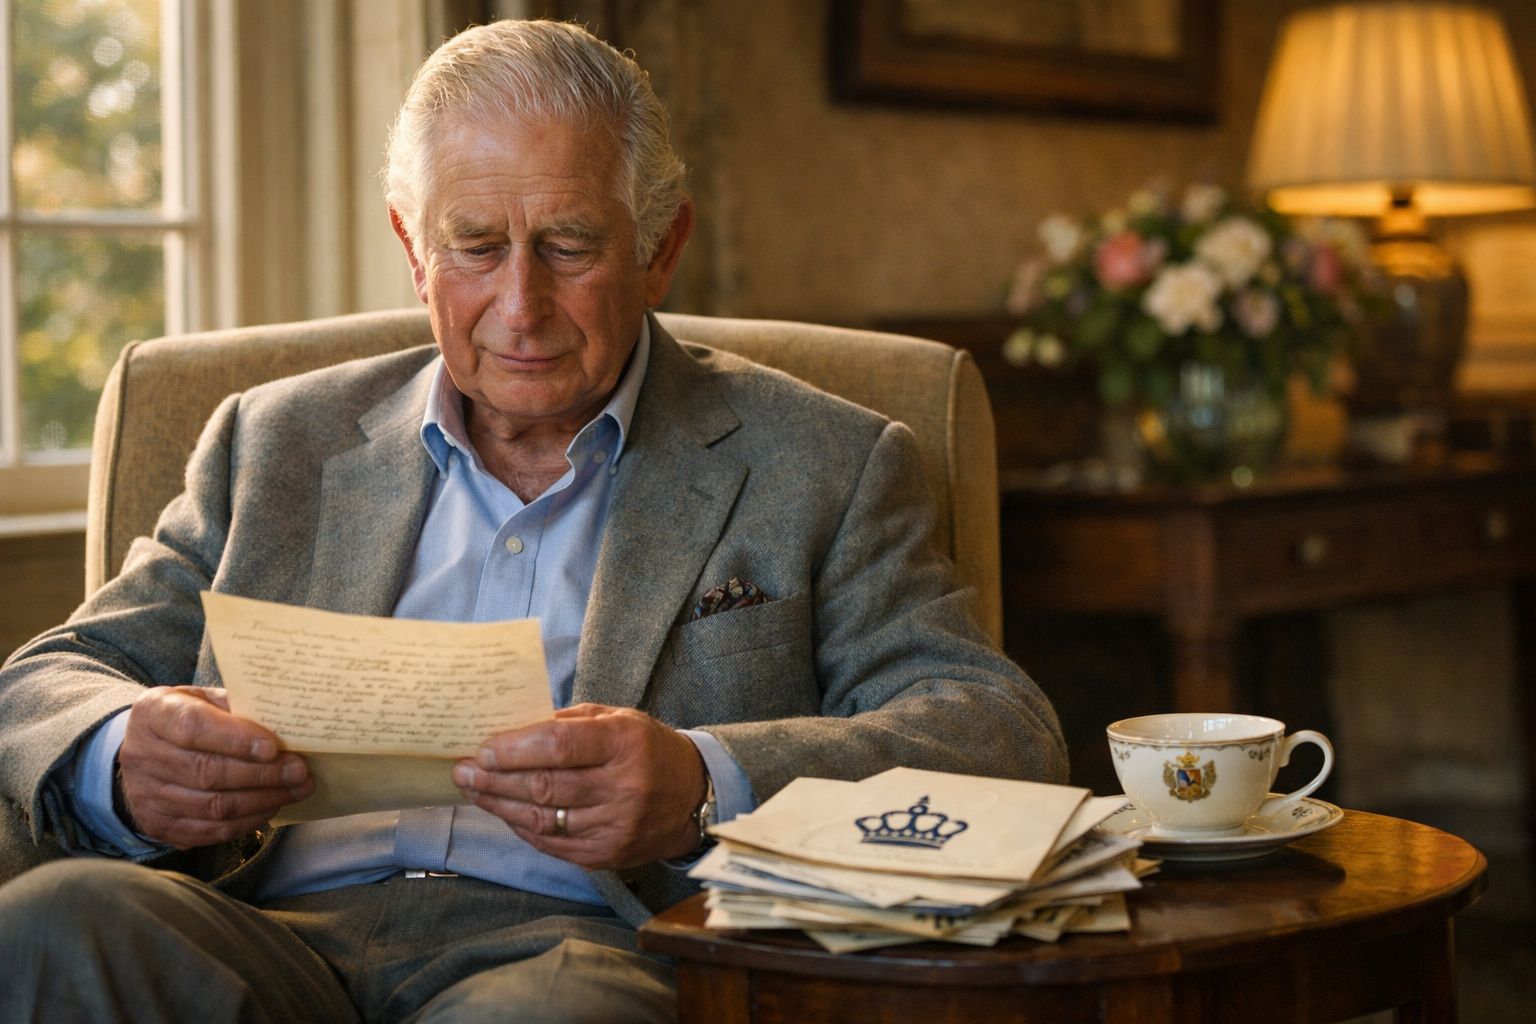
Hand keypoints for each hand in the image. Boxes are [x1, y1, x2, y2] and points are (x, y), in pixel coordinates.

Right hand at [117, 686, 311, 848]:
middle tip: (299, 772)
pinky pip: (209, 831)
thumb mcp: (202, 698)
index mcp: (153, 714)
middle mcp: (142, 756)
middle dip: (262, 774)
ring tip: (296, 790)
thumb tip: (283, 722)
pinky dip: (246, 822)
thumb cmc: (185, 718)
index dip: (235, 739)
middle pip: (207, 772)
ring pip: (212, 806)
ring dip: (262, 800)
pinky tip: (271, 806)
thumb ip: (235, 707)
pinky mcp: (159, 825)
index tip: (272, 747)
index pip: (193, 727)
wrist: (144, 752)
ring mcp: (147, 795)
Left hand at [454, 703, 705, 869]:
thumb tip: (511, 728)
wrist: (693, 795)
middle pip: (545, 785)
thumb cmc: (646, 749)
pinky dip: (522, 827)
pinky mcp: (607, 854)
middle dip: (495, 777)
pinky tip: (503, 811)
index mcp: (625, 743)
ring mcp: (615, 826)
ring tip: (472, 789)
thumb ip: (568, 722)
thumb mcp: (617, 719)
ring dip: (500, 804)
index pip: (561, 745)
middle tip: (462, 769)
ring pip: (543, 818)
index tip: (482, 747)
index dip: (516, 748)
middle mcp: (623, 787)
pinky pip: (553, 843)